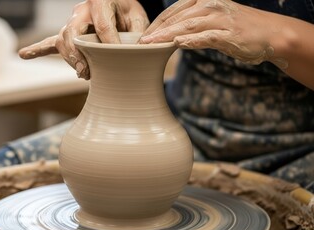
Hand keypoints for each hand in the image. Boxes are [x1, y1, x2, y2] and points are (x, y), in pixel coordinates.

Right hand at [19, 0, 148, 79]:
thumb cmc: (126, 10)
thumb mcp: (137, 18)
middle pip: (72, 32)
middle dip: (77, 53)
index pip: (103, 26)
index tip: (118, 59)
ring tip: (81, 72)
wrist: (116, 2)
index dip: (110, 45)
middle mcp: (81, 10)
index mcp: (101, 1)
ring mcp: (72, 21)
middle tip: (86, 70)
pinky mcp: (68, 32)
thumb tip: (135, 52)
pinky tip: (24, 54)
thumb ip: (137, 33)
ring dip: (68, 58)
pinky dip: (38, 49)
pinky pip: (50, 41)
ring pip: (62, 39)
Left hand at [140, 0, 285, 66]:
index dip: (155, 25)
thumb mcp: (212, 21)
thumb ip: (192, 25)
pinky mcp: (228, 33)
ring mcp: (219, 18)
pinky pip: (205, 36)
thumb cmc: (238, 28)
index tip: (142, 38)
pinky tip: (176, 45)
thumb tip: (170, 36)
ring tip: (149, 44)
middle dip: (155, 31)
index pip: (172, 12)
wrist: (270, 33)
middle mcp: (209, 5)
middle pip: (175, 18)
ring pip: (186, 26)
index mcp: (203, 0)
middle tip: (140, 44)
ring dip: (165, 35)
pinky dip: (190, 40)